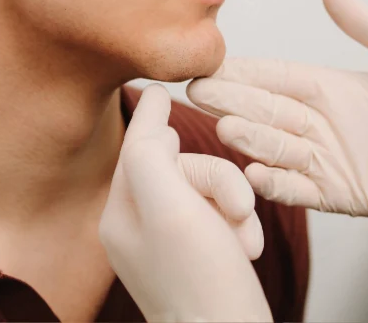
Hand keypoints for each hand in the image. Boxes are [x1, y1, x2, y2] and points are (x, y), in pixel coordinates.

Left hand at [98, 84, 271, 321]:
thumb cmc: (203, 282)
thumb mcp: (171, 206)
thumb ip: (152, 152)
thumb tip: (151, 104)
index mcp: (120, 214)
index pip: (139, 148)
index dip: (155, 118)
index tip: (162, 86)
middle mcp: (137, 228)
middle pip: (178, 167)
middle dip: (215, 179)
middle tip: (237, 207)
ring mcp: (166, 244)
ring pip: (204, 190)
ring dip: (232, 204)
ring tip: (246, 236)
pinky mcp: (195, 257)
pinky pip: (218, 217)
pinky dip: (238, 226)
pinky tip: (247, 247)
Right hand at [186, 0, 367, 256]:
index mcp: (331, 87)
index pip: (274, 76)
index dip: (240, 71)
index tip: (205, 63)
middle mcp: (321, 122)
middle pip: (264, 109)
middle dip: (229, 101)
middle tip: (192, 91)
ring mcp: (327, 160)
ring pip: (274, 147)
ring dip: (249, 140)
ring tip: (224, 130)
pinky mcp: (339, 195)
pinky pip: (297, 188)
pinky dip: (275, 182)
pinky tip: (255, 174)